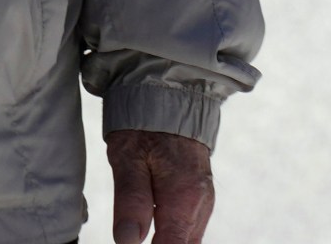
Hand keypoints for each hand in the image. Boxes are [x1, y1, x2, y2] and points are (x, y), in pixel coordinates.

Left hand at [107, 128, 214, 243]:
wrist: (169, 100)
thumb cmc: (144, 128)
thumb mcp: (128, 159)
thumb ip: (131, 201)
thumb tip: (127, 242)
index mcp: (184, 199)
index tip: (130, 243)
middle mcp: (201, 206)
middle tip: (129, 230)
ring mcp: (203, 203)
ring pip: (185, 239)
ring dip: (162, 239)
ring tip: (135, 227)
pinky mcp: (199, 199)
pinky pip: (186, 227)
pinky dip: (169, 231)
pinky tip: (150, 225)